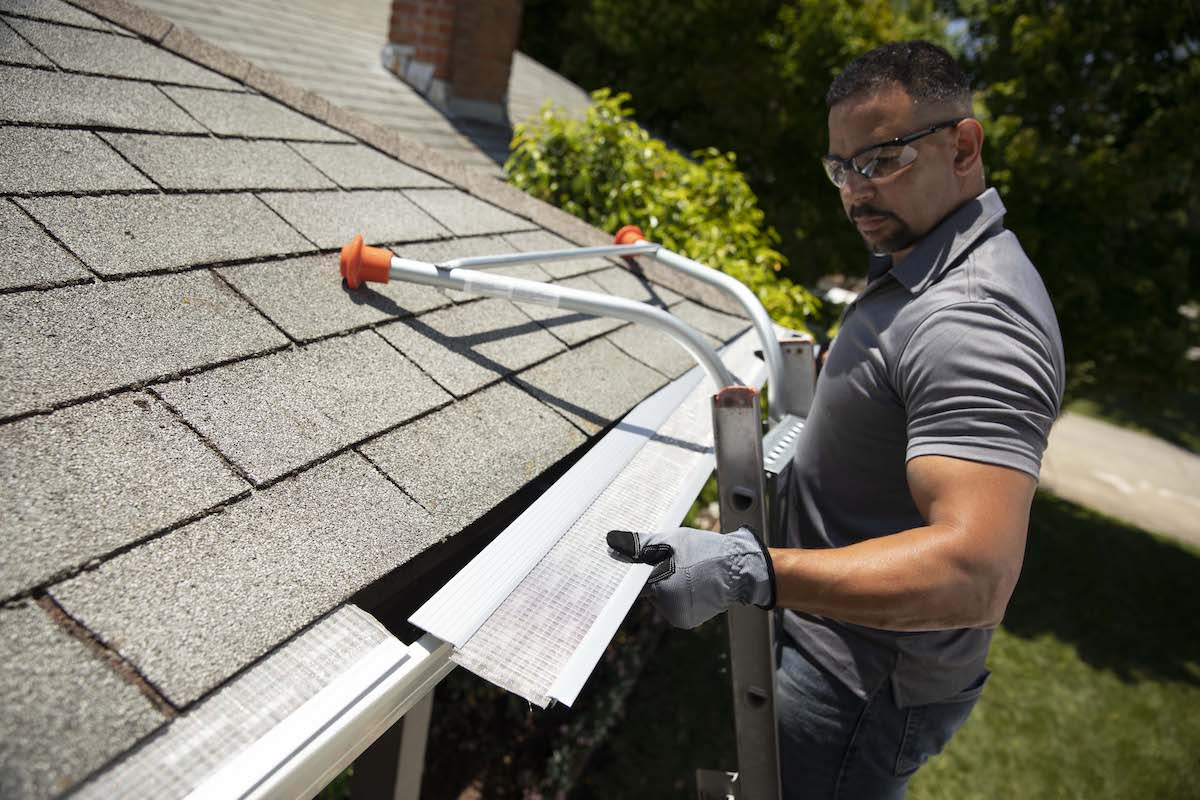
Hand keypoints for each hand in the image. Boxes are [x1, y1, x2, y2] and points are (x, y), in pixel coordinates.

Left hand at [606, 527, 775, 628]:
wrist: (741, 569)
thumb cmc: (706, 551)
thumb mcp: (672, 540)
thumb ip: (640, 544)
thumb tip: (611, 542)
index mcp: (662, 586)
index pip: (630, 583)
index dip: (628, 572)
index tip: (621, 563)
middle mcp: (668, 607)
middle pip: (646, 589)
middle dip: (652, 575)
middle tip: (668, 561)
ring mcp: (677, 616)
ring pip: (658, 597)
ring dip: (664, 585)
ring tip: (686, 571)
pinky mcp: (685, 621)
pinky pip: (670, 605)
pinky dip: (675, 594)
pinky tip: (691, 584)